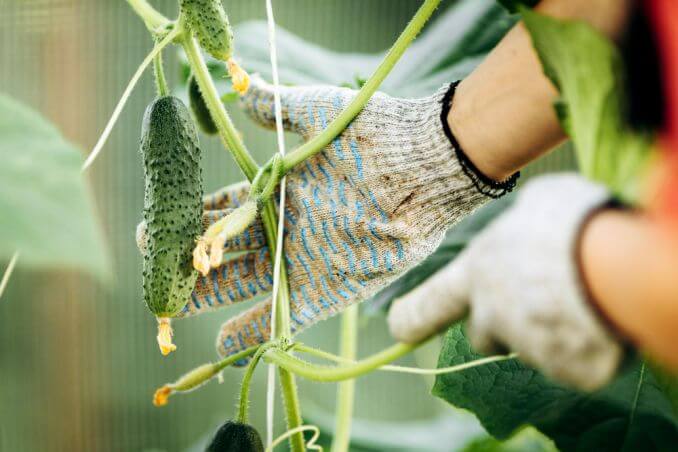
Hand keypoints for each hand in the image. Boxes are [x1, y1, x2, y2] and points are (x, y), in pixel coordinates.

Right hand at [140, 77, 512, 360]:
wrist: (416, 163)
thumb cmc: (365, 134)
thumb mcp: (310, 113)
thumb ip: (273, 107)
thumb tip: (240, 89)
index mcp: (282, 191)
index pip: (226, 208)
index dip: (193, 217)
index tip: (156, 225)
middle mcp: (291, 227)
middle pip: (231, 250)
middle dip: (194, 260)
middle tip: (156, 270)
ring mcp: (309, 259)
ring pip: (250, 284)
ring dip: (212, 295)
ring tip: (173, 305)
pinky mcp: (332, 288)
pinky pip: (290, 315)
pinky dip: (258, 331)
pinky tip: (224, 344)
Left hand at [388, 174, 623, 389]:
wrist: (614, 264)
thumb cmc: (568, 222)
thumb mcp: (535, 202)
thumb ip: (518, 223)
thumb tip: (526, 220)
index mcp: (476, 273)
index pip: (430, 302)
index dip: (413, 318)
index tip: (397, 329)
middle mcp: (491, 314)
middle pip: (482, 335)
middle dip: (497, 329)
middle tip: (525, 308)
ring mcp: (525, 346)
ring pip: (528, 347)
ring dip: (543, 331)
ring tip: (577, 298)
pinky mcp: (565, 368)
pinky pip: (571, 359)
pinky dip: (581, 344)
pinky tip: (598, 317)